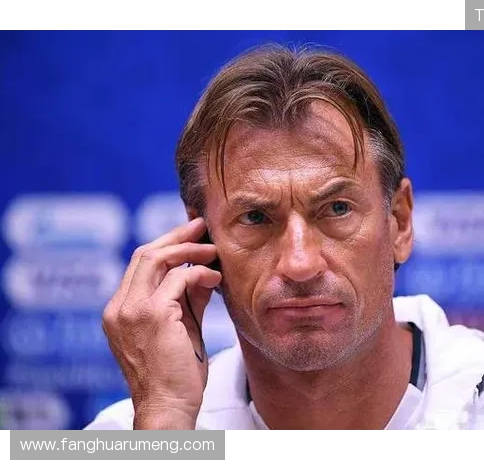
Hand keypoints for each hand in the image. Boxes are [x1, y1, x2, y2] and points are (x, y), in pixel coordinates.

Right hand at [102, 217, 220, 428]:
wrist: (169, 407)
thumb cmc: (176, 374)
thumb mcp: (180, 329)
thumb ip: (186, 299)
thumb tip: (202, 270)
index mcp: (119, 311)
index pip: (139, 265)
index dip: (166, 245)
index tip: (190, 234)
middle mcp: (119, 308)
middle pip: (144, 253)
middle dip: (176, 236)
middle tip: (201, 225)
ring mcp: (131, 311)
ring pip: (156, 258)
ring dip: (189, 249)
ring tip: (213, 249)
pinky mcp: (152, 315)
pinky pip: (178, 278)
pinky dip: (199, 272)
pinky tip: (215, 278)